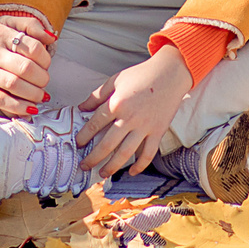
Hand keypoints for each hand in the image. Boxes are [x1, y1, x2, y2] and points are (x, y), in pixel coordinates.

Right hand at [0, 13, 52, 117]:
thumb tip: (52, 37)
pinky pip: (0, 101)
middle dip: (41, 78)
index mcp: (0, 33)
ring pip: (14, 85)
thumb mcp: (2, 23)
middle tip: (44, 81)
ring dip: (33, 94)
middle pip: (25, 68)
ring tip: (40, 96)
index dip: (45, 58)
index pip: (31, 46)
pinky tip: (29, 109)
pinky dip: (17, 107)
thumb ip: (29, 25)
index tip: (46, 64)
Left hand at [77, 46, 192, 177]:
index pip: (95, 125)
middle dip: (93, 158)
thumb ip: (97, 95)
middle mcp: (130, 118)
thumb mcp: (116, 80)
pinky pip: (148, 154)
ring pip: (125, 153)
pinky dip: (140, 165)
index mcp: (117, 103)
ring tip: (103, 174)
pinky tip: (132, 172)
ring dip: (112, 167)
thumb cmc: (141, 75)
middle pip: (107, 144)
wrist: (170, 73)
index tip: (78, 144)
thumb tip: (81, 108)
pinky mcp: (158, 132)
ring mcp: (145, 127)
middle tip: (84, 166)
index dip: (83, 136)